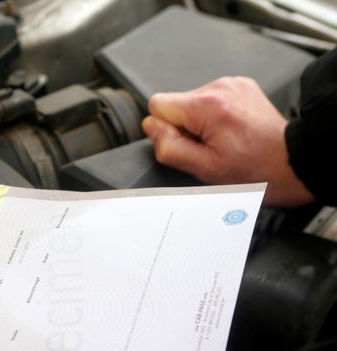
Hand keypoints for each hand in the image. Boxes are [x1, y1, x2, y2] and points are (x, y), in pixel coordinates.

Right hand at [141, 76, 314, 206]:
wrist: (295, 162)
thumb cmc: (256, 171)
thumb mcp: (204, 169)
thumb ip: (169, 147)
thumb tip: (150, 127)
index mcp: (208, 106)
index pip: (157, 104)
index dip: (166, 129)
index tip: (188, 144)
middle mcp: (220, 87)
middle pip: (176, 104)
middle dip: (185, 127)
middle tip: (210, 148)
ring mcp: (232, 84)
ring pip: (192, 103)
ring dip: (201, 123)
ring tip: (224, 140)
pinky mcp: (240, 86)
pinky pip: (210, 100)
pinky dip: (215, 116)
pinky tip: (232, 131)